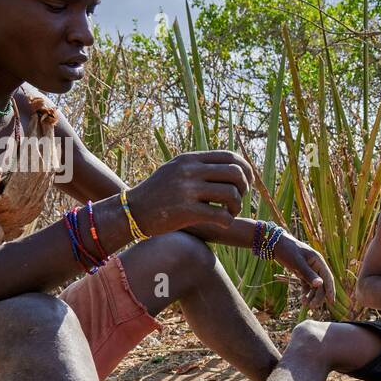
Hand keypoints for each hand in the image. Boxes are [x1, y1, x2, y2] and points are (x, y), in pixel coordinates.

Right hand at [127, 151, 253, 236]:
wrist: (132, 211)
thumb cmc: (158, 193)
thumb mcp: (176, 170)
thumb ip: (199, 166)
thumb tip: (232, 165)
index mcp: (190, 159)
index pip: (230, 157)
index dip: (246, 170)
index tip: (247, 182)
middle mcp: (189, 171)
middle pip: (235, 173)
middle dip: (244, 188)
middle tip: (238, 199)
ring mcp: (188, 190)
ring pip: (231, 194)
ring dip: (237, 206)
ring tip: (230, 212)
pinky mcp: (186, 212)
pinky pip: (221, 215)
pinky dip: (228, 220)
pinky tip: (223, 223)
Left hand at [273, 235, 334, 309]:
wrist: (274, 244)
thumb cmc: (287, 250)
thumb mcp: (297, 262)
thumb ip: (308, 274)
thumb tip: (320, 285)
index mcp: (318, 261)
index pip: (328, 277)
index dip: (330, 290)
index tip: (331, 302)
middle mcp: (316, 266)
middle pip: (321, 284)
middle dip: (318, 296)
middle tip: (312, 307)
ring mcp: (309, 270)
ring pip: (314, 286)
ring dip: (311, 296)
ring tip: (305, 304)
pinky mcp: (302, 273)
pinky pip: (307, 285)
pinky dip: (305, 292)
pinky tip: (302, 299)